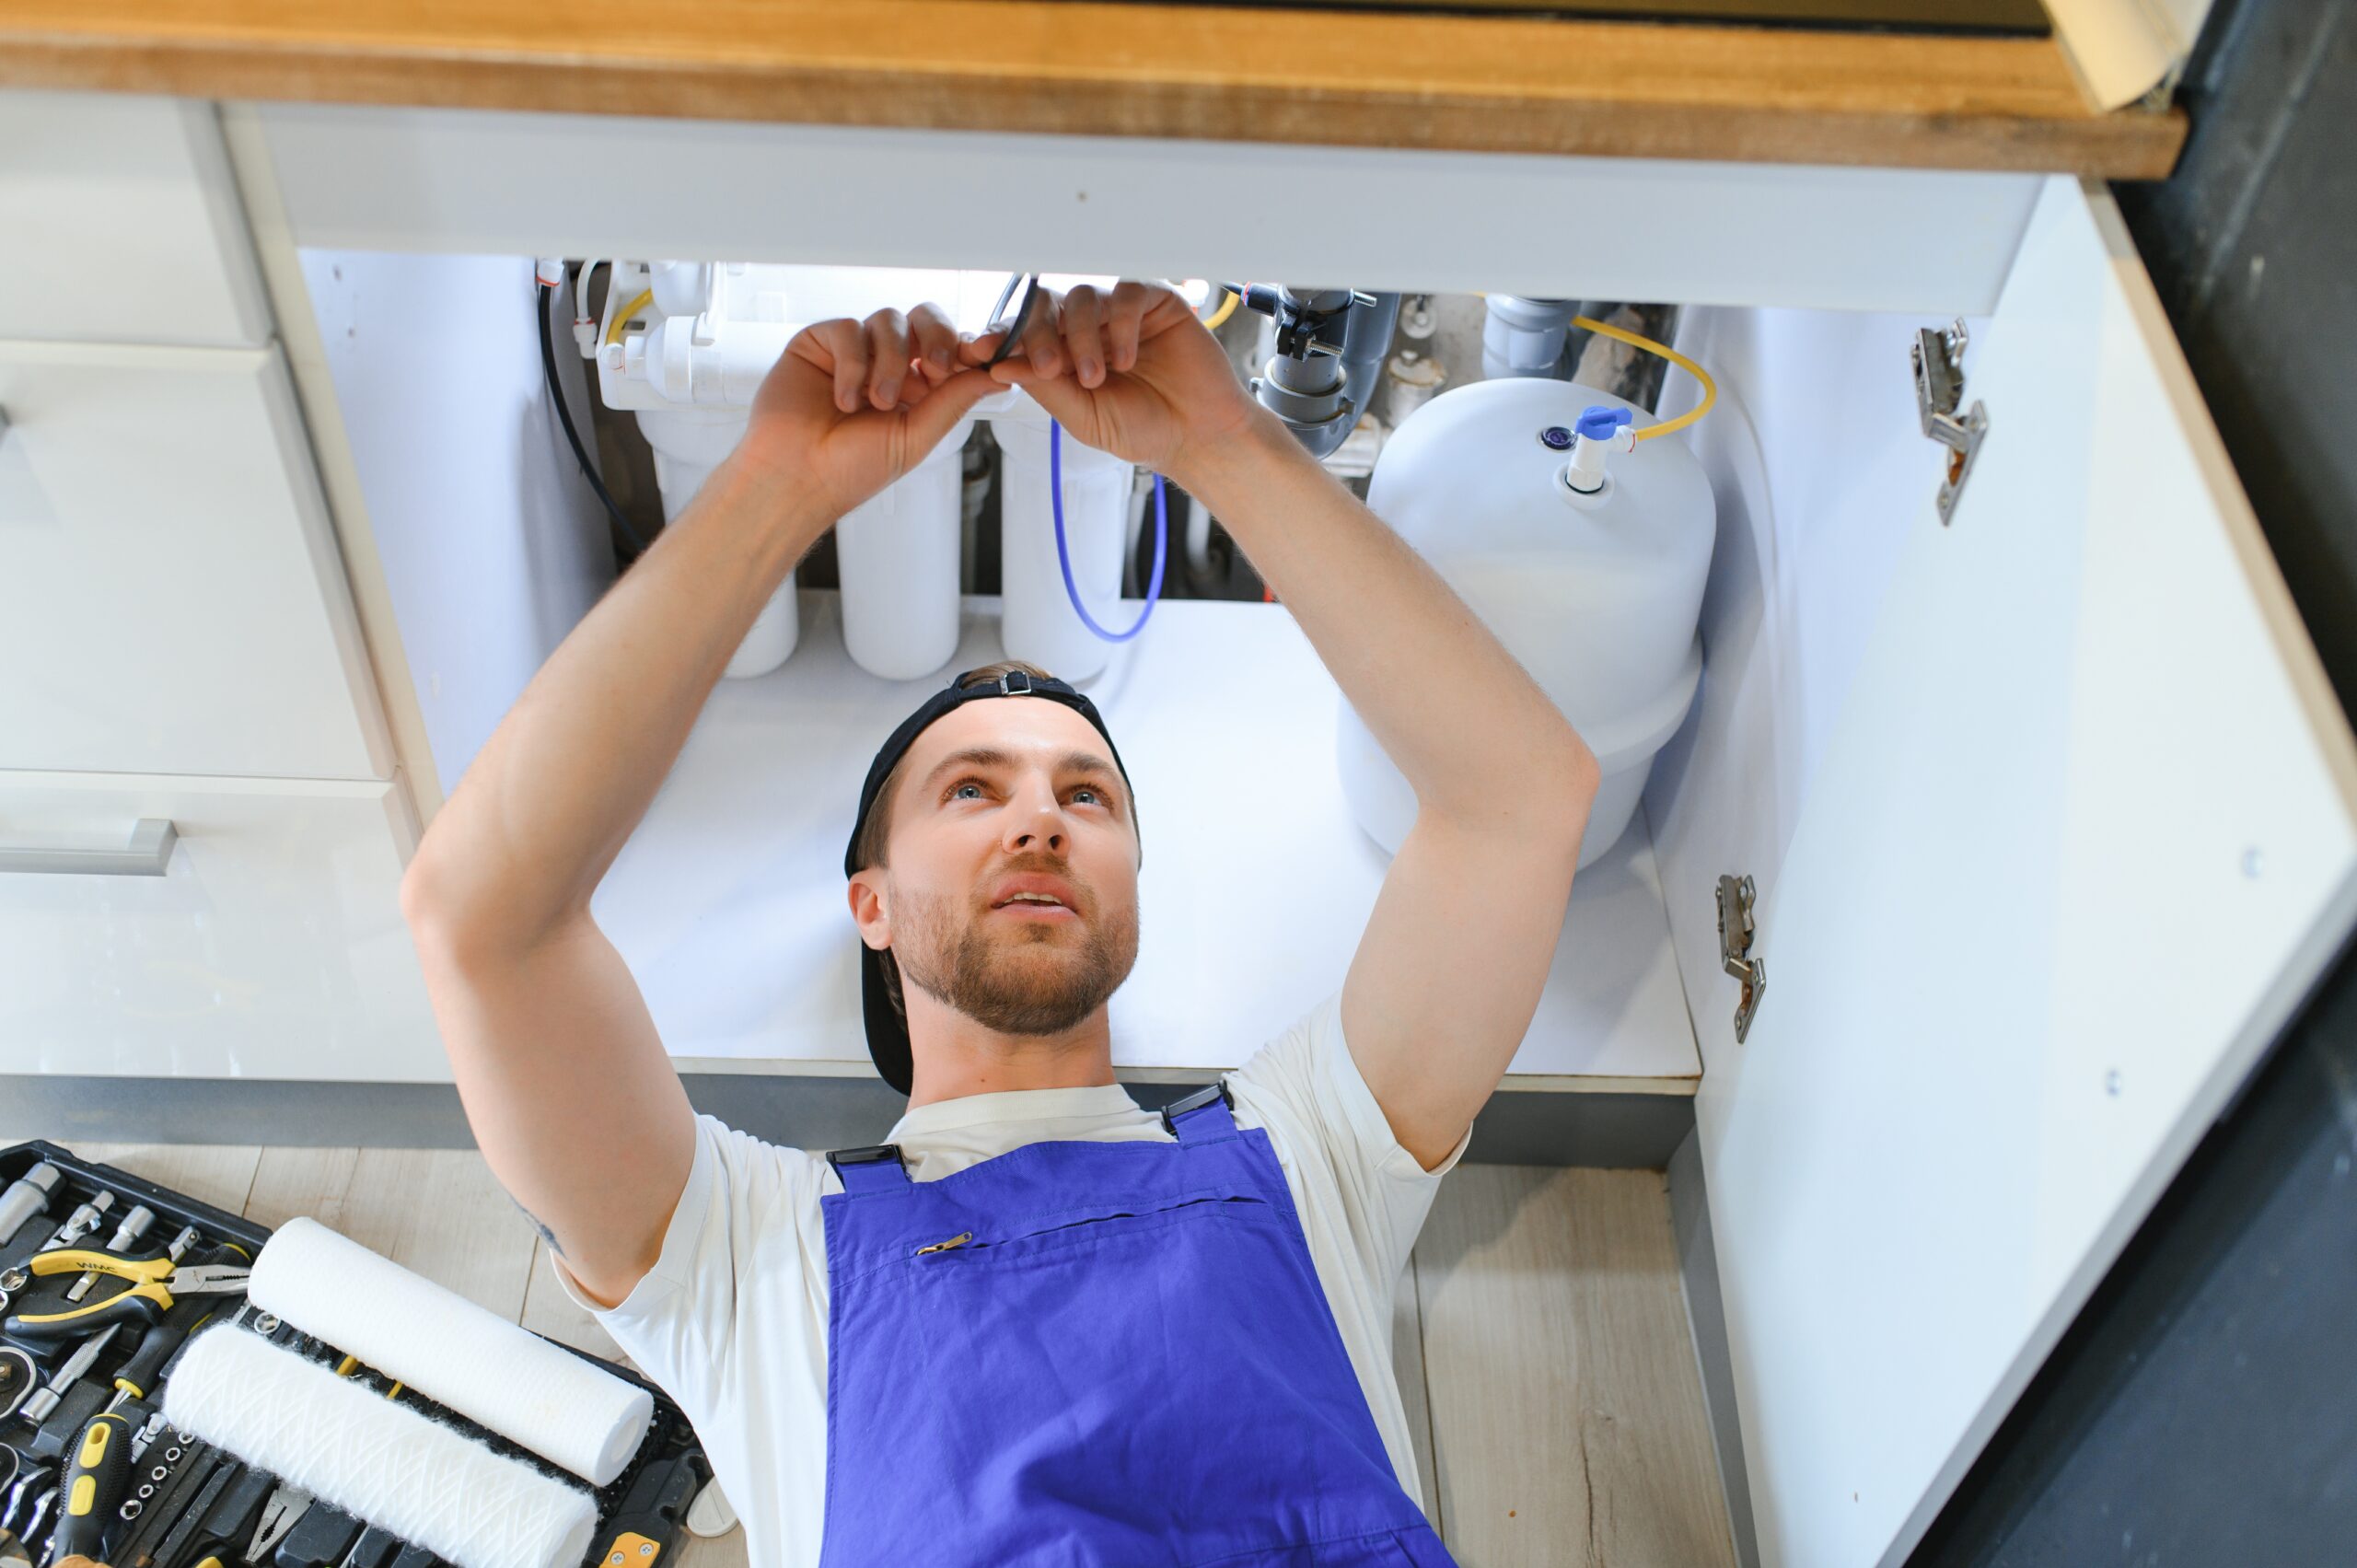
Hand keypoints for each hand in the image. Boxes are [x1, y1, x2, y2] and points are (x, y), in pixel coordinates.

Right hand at [736, 304, 1002, 520]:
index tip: (981, 354)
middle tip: (935, 367)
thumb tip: (998, 376)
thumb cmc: (852, 469)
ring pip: (888, 320)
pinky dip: (853, 364)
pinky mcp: (819, 342)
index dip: (966, 345)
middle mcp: (886, 361)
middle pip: (923, 317)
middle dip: (937, 336)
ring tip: (878, 402)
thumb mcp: (916, 436)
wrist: (799, 478)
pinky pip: (848, 328)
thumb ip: (954, 401)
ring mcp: (854, 350)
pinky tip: (845, 400)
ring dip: (891, 361)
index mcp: (916, 385)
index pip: (948, 347)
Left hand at [966, 280, 1269, 489]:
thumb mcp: (1083, 417)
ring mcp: (1118, 312)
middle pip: (1045, 306)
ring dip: (1081, 337)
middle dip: (1038, 335)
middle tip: (1047, 367)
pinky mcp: (1153, 302)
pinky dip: (1119, 325)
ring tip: (1098, 377)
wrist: (1197, 434)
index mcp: (1063, 353)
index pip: (1021, 333)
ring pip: (1082, 298)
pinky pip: (1125, 294)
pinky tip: (1125, 359)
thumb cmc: (1143, 429)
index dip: (997, 337)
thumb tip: (998, 366)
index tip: (976, 351)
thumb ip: (1045, 389)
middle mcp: (1086, 328)